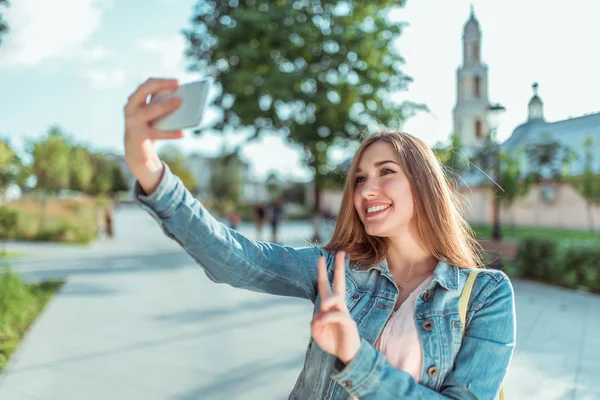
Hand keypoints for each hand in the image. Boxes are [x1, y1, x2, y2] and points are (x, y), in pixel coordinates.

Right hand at [123, 78, 182, 193]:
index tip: (177, 82)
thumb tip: (181, 97)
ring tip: (180, 102)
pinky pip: (156, 133)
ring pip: (149, 110)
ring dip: (165, 105)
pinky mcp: (138, 136)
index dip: (162, 81)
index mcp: (134, 100)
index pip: (147, 84)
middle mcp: (130, 108)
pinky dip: (170, 133)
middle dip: (161, 85)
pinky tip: (182, 133)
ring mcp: (132, 122)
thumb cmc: (149, 128)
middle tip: (178, 85)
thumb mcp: (153, 114)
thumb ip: (161, 104)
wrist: (136, 153)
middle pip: (144, 90)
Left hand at [311, 251, 360, 364]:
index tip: (321, 258)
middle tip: (341, 252)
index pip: (326, 285)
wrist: (347, 356)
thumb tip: (319, 316)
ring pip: (336, 298)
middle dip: (339, 267)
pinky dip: (326, 318)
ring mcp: (344, 313)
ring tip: (322, 310)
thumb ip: (315, 324)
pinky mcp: (348, 322)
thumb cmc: (333, 341)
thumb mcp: (317, 333)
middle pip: (339, 283)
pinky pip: (336, 315)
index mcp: (330, 306)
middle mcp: (339, 306)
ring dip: (326, 302)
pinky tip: (320, 323)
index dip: (322, 272)